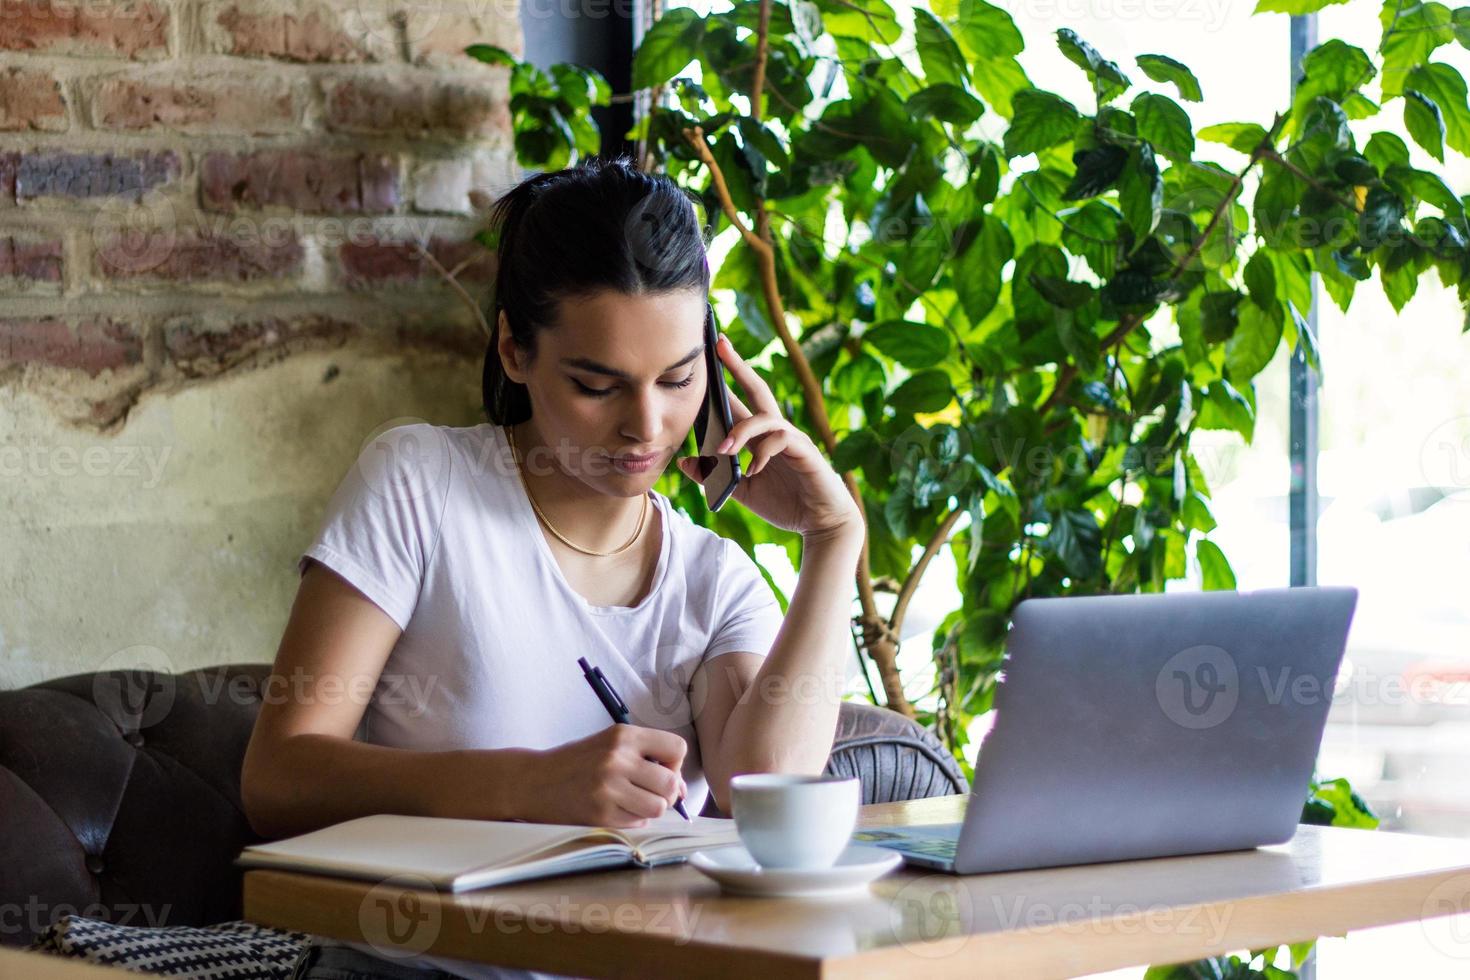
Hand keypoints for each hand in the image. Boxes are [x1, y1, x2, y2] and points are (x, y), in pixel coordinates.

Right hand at [513, 725, 688, 827]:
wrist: (534, 781)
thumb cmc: (577, 762)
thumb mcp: (609, 743)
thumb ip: (646, 757)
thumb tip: (682, 788)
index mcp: (623, 736)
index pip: (677, 748)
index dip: (675, 763)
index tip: (662, 769)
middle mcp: (617, 759)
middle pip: (671, 783)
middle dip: (667, 792)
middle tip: (650, 791)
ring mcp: (608, 788)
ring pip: (658, 807)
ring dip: (651, 808)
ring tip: (633, 801)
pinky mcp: (600, 814)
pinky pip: (638, 823)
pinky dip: (634, 820)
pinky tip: (617, 809)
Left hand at [677, 333, 863, 539]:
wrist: (820, 522)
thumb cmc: (785, 503)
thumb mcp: (739, 490)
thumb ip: (713, 476)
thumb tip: (683, 462)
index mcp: (759, 437)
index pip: (738, 401)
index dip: (723, 380)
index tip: (707, 354)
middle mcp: (775, 431)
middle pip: (757, 389)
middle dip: (737, 366)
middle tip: (719, 343)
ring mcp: (792, 438)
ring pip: (765, 417)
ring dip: (741, 430)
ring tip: (723, 449)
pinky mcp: (805, 451)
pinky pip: (781, 440)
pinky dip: (762, 453)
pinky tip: (752, 471)